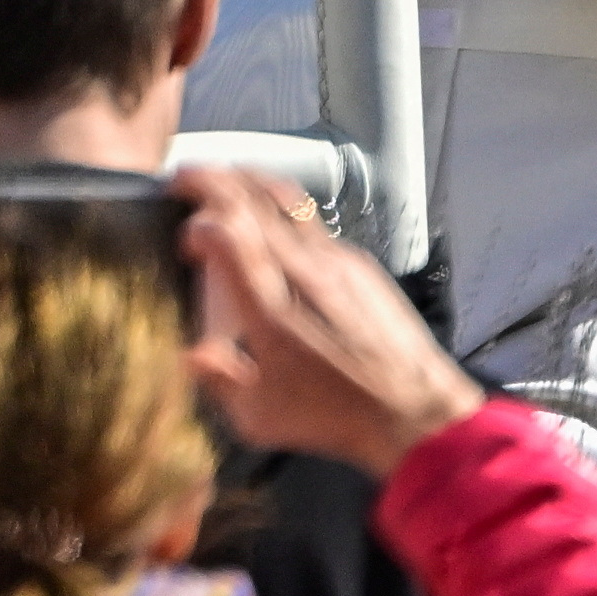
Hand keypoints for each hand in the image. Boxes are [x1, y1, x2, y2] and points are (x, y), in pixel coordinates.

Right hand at [173, 167, 483, 479]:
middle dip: (211, 179)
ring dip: (248, 179)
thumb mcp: (260, 418)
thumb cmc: (335, 418)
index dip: (198, 223)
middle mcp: (304, 272)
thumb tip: (193, 355)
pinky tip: (272, 218)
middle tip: (185, 178)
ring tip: (224, 177)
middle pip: (253, 199)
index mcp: (272, 309)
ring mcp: (336, 261)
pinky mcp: (359, 263)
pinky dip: (281, 205)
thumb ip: (219, 382)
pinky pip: (313, 219)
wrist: (412, 411)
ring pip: (286, 198)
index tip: (185, 238)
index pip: (228, 234)